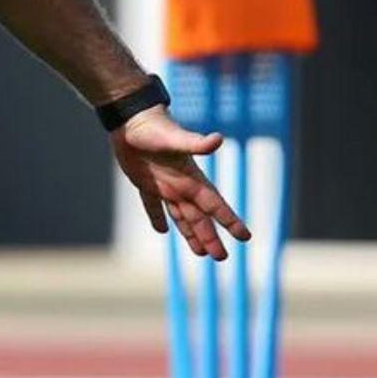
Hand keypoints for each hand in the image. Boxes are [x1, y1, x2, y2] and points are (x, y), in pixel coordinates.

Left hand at [109, 107, 251, 260]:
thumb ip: (196, 143)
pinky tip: (162, 231)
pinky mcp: (144, 182)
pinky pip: (152, 205)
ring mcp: (163, 185)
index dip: (230, 221)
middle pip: (200, 218)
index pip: (215, 205)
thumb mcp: (176, 138)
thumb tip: (218, 139)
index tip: (246, 237)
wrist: (130, 119)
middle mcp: (181, 185)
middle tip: (222, 258)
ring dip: (191, 233)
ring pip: (181, 216)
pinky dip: (157, 218)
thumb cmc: (154, 128)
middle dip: (211, 238)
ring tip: (200, 253)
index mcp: (191, 179)